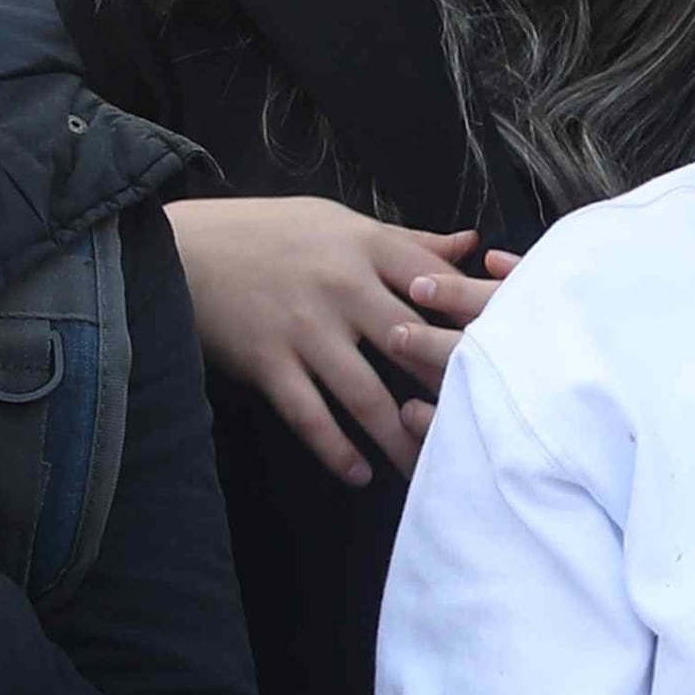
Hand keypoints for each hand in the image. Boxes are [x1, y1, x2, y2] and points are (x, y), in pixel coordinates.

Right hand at [170, 198, 505, 484]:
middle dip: (449, 393)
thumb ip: (406, 241)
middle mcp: (343, 287)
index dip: (476, 322)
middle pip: (414, 348)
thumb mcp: (338, 222)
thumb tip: (469, 245)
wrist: (184, 247)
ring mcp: (305, 328)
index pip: (440, 286)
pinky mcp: (269, 363)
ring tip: (424, 470)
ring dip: (399, 439)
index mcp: (366, 246)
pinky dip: (338, 450)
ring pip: (368, 396)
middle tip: (481, 431)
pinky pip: (311, 417)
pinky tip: (359, 473)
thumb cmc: (268, 232)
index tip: (509, 356)